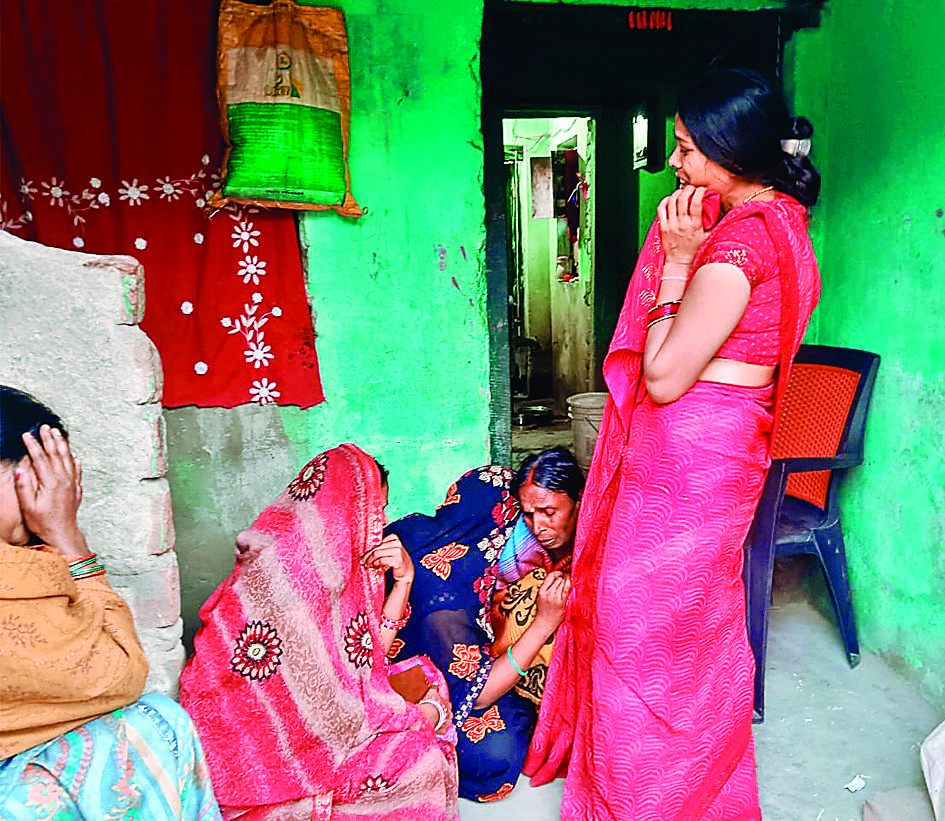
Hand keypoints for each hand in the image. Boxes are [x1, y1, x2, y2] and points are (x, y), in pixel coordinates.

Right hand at [14, 425, 87, 556]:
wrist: (62, 533)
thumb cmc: (42, 522)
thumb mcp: (27, 506)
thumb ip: (24, 486)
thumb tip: (20, 469)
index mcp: (50, 482)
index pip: (40, 458)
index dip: (32, 445)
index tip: (26, 434)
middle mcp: (64, 480)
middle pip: (56, 454)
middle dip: (49, 439)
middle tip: (44, 427)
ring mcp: (72, 483)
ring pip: (68, 458)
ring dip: (62, 444)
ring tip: (57, 433)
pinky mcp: (76, 488)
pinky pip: (77, 469)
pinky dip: (74, 459)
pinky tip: (74, 454)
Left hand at [361, 533, 413, 584]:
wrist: (407, 571)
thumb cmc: (396, 560)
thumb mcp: (389, 551)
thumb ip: (380, 548)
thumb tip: (366, 552)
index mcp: (394, 538)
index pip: (377, 543)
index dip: (369, 550)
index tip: (365, 555)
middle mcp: (396, 543)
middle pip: (376, 548)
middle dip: (367, 556)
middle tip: (363, 561)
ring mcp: (398, 551)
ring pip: (377, 554)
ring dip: (370, 561)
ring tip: (367, 565)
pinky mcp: (397, 560)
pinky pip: (381, 560)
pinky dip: (375, 564)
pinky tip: (374, 566)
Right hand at [418, 684, 452, 730]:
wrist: (429, 715)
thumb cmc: (431, 702)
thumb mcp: (432, 692)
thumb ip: (434, 687)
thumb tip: (435, 683)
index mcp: (447, 704)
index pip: (447, 704)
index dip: (443, 704)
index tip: (439, 705)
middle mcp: (449, 713)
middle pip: (448, 713)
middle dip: (444, 713)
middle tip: (438, 713)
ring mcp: (446, 722)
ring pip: (446, 722)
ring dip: (442, 721)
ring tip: (436, 721)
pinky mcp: (443, 730)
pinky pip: (442, 730)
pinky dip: (439, 730)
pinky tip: (436, 729)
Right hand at [534, 570, 571, 628]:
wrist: (544, 623)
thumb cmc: (543, 611)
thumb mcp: (540, 597)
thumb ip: (546, 588)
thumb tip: (556, 578)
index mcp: (541, 591)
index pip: (550, 576)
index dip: (557, 573)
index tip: (561, 573)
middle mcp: (548, 593)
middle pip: (558, 579)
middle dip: (563, 577)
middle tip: (566, 576)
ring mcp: (554, 597)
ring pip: (562, 583)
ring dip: (566, 580)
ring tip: (568, 579)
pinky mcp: (561, 602)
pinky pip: (566, 589)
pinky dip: (569, 584)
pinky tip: (570, 582)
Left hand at [657, 184, 708, 267]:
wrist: (680, 262)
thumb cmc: (694, 251)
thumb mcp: (708, 237)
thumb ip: (714, 225)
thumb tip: (724, 215)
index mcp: (694, 225)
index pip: (696, 202)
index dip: (699, 192)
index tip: (702, 189)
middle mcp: (682, 223)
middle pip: (682, 199)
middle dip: (688, 189)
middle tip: (691, 188)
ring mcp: (671, 225)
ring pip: (671, 202)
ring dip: (677, 193)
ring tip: (681, 192)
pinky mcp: (662, 227)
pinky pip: (661, 209)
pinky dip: (665, 201)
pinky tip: (669, 199)